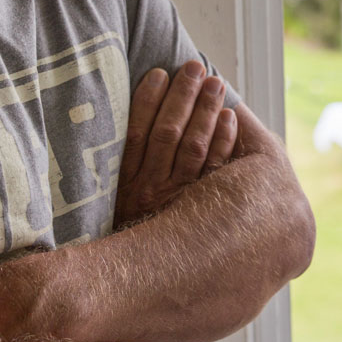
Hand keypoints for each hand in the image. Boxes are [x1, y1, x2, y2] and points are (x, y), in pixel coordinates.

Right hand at [114, 60, 236, 223]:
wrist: (139, 274)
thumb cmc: (128, 228)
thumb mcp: (113, 197)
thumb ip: (120, 161)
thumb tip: (130, 113)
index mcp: (123, 183)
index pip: (136, 132)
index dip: (148, 100)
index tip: (159, 73)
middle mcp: (150, 190)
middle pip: (168, 134)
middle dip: (183, 97)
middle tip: (195, 68)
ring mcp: (179, 199)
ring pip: (194, 148)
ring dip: (206, 111)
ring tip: (216, 83)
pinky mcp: (204, 208)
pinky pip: (215, 170)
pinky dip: (223, 141)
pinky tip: (229, 118)